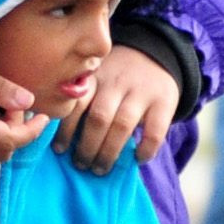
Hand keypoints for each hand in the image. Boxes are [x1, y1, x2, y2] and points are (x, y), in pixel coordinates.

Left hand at [67, 40, 181, 176]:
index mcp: (95, 77)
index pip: (76, 104)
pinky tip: (137, 159)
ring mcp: (141, 92)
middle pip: (99, 118)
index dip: (66, 130)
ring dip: (109, 152)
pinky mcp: (164, 102)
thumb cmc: (116, 77)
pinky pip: (154, 132)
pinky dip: (145, 149)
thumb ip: (82, 98)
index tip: (59, 150)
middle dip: (87, 147)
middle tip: (81, 165)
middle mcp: (117, 82)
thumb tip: (59, 138)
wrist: (154, 55)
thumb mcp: (96, 76)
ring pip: (122, 126)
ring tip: (100, 169)